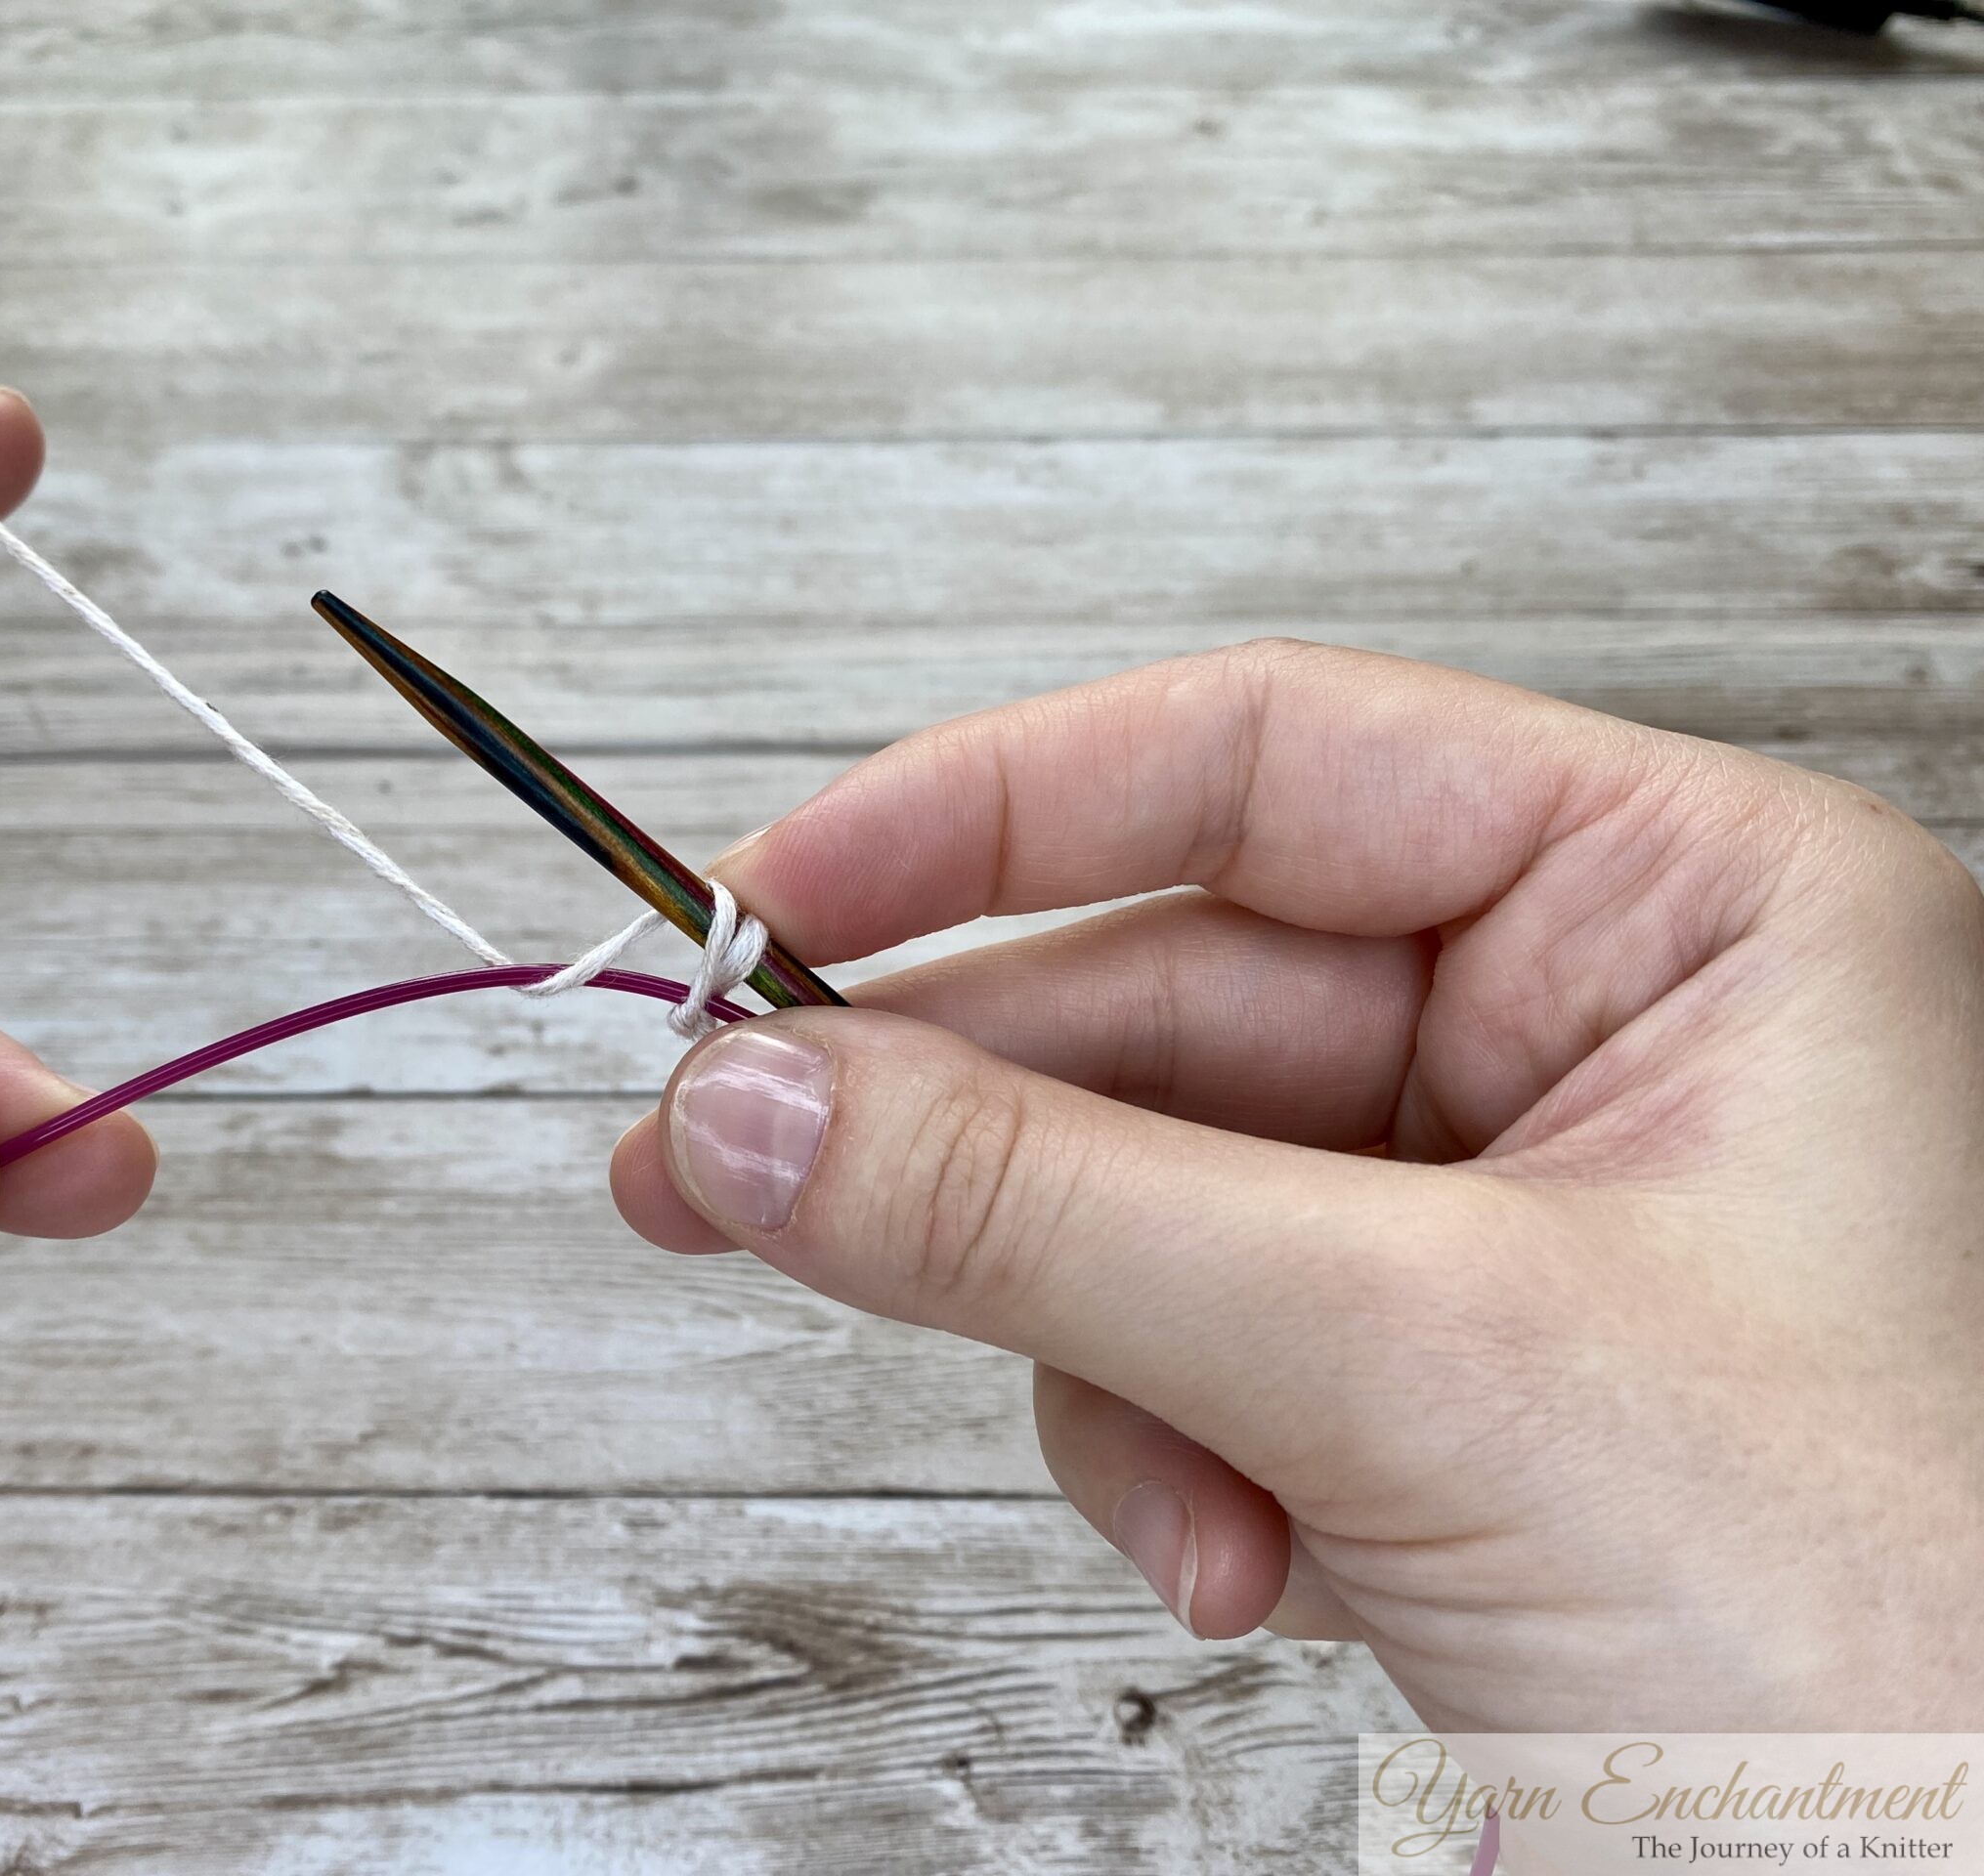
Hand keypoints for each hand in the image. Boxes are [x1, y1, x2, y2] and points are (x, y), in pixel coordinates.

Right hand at [611, 640, 1983, 1727]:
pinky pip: (1188, 1344)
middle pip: (1172, 1001)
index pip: (1271, 766)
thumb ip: (1049, 1213)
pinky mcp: (1433, 1384)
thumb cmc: (1898, 1646)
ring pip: (1148, 1193)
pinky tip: (1237, 1563)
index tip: (776, 899)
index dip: (994, 812)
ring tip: (1160, 1492)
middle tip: (721, 1163)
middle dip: (964, 1124)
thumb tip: (758, 1107)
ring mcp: (1507, 1222)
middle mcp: (1600, 1038)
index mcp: (1694, 912)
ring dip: (1089, 1348)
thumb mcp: (1422, 1370)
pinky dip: (1159, 1454)